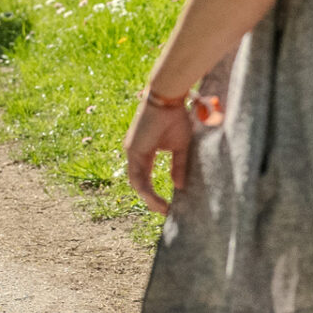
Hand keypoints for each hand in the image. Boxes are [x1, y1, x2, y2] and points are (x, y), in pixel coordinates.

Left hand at [123, 94, 195, 214]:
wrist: (169, 99)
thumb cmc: (175, 118)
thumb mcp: (180, 148)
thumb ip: (178, 166)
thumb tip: (179, 187)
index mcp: (143, 152)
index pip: (145, 179)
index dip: (153, 194)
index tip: (167, 207)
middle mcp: (134, 153)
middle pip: (138, 183)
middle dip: (150, 201)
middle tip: (164, 213)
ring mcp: (132, 151)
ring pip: (136, 183)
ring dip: (148, 199)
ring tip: (162, 211)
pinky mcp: (134, 149)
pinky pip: (138, 176)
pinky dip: (146, 191)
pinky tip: (156, 201)